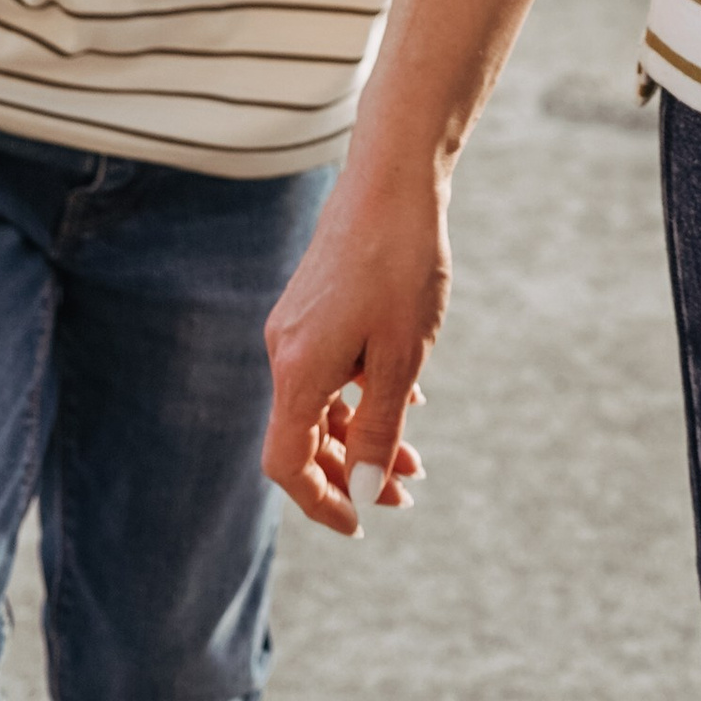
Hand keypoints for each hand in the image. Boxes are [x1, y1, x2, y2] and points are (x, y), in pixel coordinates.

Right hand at [264, 123, 450, 534]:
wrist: (394, 176)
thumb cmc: (400, 262)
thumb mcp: (400, 357)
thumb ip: (378, 428)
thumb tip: (362, 489)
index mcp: (297, 370)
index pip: (287, 465)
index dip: (321, 502)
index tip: (363, 524)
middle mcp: (284, 350)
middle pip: (305, 436)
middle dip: (354, 471)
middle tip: (407, 492)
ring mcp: (297, 324)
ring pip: (323, 402)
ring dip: (364, 433)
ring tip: (416, 457)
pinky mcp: (314, 303)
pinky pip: (331, 368)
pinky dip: (363, 392)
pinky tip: (408, 395)